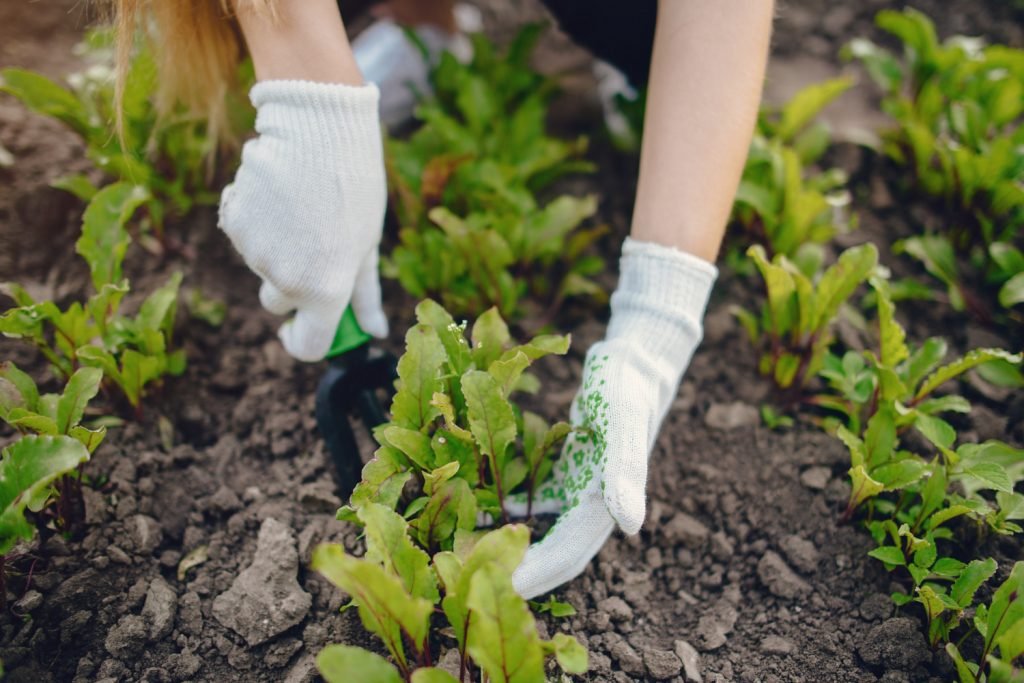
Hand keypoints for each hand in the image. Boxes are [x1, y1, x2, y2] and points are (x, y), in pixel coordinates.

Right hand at [218, 80, 387, 360]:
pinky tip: (278, 196)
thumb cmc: (355, 188)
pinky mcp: (233, 224)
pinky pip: (244, 237)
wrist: (317, 129)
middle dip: (293, 285)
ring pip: (262, 266)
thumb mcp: (367, 245)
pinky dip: (257, 223)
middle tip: (316, 242)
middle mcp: (286, 281)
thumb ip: (365, 294)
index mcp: (326, 292)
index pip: (308, 346)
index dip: (305, 340)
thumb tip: (375, 331)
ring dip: (277, 248)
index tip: (305, 325)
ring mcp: (255, 254)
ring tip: (302, 208)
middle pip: (279, 303)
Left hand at [508, 238, 716, 598]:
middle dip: (519, 570)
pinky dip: (513, 511)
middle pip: (553, 551)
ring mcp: (580, 488)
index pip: (567, 553)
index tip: (499, 589)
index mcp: (604, 503)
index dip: (536, 574)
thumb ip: (626, 473)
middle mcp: (593, 504)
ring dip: (515, 547)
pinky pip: (538, 500)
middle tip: (471, 583)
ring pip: (544, 531)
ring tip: (472, 554)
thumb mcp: (623, 422)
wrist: (636, 360)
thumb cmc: (625, 387)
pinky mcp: (569, 470)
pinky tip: (486, 511)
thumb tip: (630, 527)